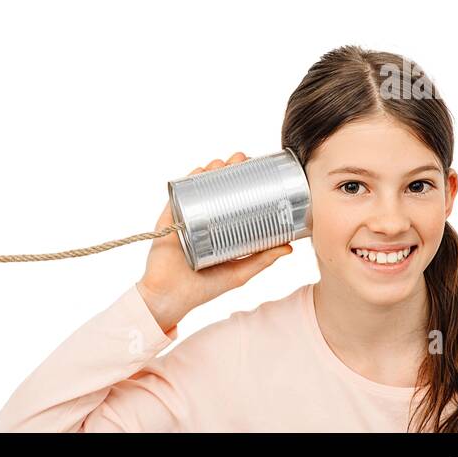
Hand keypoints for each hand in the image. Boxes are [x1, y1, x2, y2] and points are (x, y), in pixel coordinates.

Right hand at [136, 152, 292, 332]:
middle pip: (216, 190)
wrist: (170, 297)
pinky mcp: (169, 221)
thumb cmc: (203, 289)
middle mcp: (202, 222)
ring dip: (209, 171)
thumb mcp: (238, 274)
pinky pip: (177, 196)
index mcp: (219, 232)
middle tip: (241, 159)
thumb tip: (289, 247)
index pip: (233, 202)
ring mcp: (185, 219)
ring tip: (221, 162)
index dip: (243, 184)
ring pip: (198, 189)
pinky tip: (199, 171)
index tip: (256, 170)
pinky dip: (187, 181)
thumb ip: (262, 260)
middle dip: (228, 171)